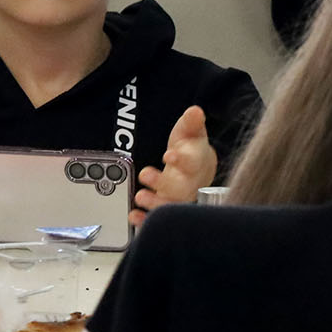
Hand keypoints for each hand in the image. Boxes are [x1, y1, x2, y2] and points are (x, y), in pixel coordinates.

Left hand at [131, 105, 215, 226]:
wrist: (197, 167)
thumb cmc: (191, 149)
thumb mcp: (190, 131)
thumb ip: (191, 122)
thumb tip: (195, 111)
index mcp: (197, 163)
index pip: (193, 162)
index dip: (183, 160)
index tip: (170, 155)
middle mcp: (190, 183)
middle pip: (182, 188)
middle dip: (163, 183)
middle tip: (145, 174)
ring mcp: (179, 198)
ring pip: (172, 206)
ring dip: (155, 204)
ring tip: (140, 197)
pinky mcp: (167, 207)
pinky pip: (160, 218)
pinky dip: (146, 220)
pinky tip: (134, 217)